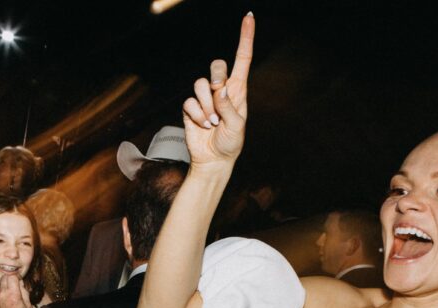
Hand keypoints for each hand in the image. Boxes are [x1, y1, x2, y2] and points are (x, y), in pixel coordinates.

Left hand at [0, 274, 33, 307]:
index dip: (16, 278)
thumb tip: (20, 283)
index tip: (18, 281)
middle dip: (10, 281)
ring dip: (4, 288)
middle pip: (4, 278)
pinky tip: (2, 303)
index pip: (12, 276)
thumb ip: (24, 292)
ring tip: (8, 298)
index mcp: (12, 294)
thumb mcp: (28, 306)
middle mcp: (1, 294)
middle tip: (14, 288)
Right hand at [181, 13, 254, 169]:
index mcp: (238, 91)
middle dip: (216, 76)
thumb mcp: (237, 127)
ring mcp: (205, 99)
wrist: (213, 160)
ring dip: (207, 105)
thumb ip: (229, 108)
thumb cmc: (230, 144)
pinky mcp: (191, 108)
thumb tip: (219, 90)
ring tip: (212, 122)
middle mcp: (221, 91)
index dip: (245, 38)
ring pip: (200, 84)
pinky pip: (189, 102)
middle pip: (217, 65)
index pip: (243, 59)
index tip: (249, 17)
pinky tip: (203, 126)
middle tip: (218, 92)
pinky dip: (197, 115)